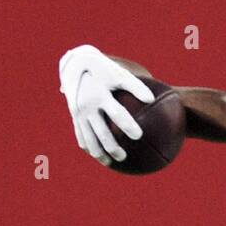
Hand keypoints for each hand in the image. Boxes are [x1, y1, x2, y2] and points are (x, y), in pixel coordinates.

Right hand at [59, 45, 153, 165]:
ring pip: (88, 138)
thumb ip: (135, 86)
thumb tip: (152, 100)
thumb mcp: (118, 73)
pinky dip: (88, 147)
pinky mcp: (74, 115)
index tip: (138, 136)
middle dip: (112, 147)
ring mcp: (78, 112)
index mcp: (100, 95)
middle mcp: (87, 105)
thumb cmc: (103, 69)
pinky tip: (97, 156)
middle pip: (101, 133)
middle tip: (124, 157)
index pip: (117, 113)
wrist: (74, 63)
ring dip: (98, 152)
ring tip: (110, 162)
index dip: (127, 125)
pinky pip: (80, 135)